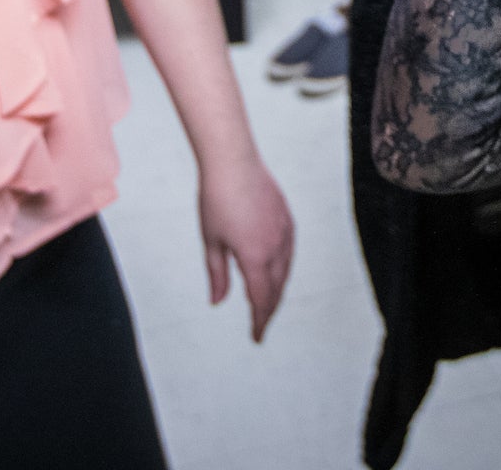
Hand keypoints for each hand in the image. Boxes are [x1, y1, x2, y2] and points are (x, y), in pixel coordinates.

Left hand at [199, 155, 292, 340]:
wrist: (233, 161)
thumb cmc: (216, 200)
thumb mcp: (211, 241)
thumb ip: (217, 275)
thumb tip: (218, 301)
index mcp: (255, 257)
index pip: (261, 300)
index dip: (259, 322)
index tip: (256, 338)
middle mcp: (275, 247)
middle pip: (277, 289)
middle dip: (269, 310)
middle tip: (260, 325)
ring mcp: (285, 232)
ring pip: (286, 271)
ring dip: (277, 290)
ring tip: (267, 302)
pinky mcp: (287, 219)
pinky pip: (289, 252)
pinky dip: (283, 268)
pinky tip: (276, 271)